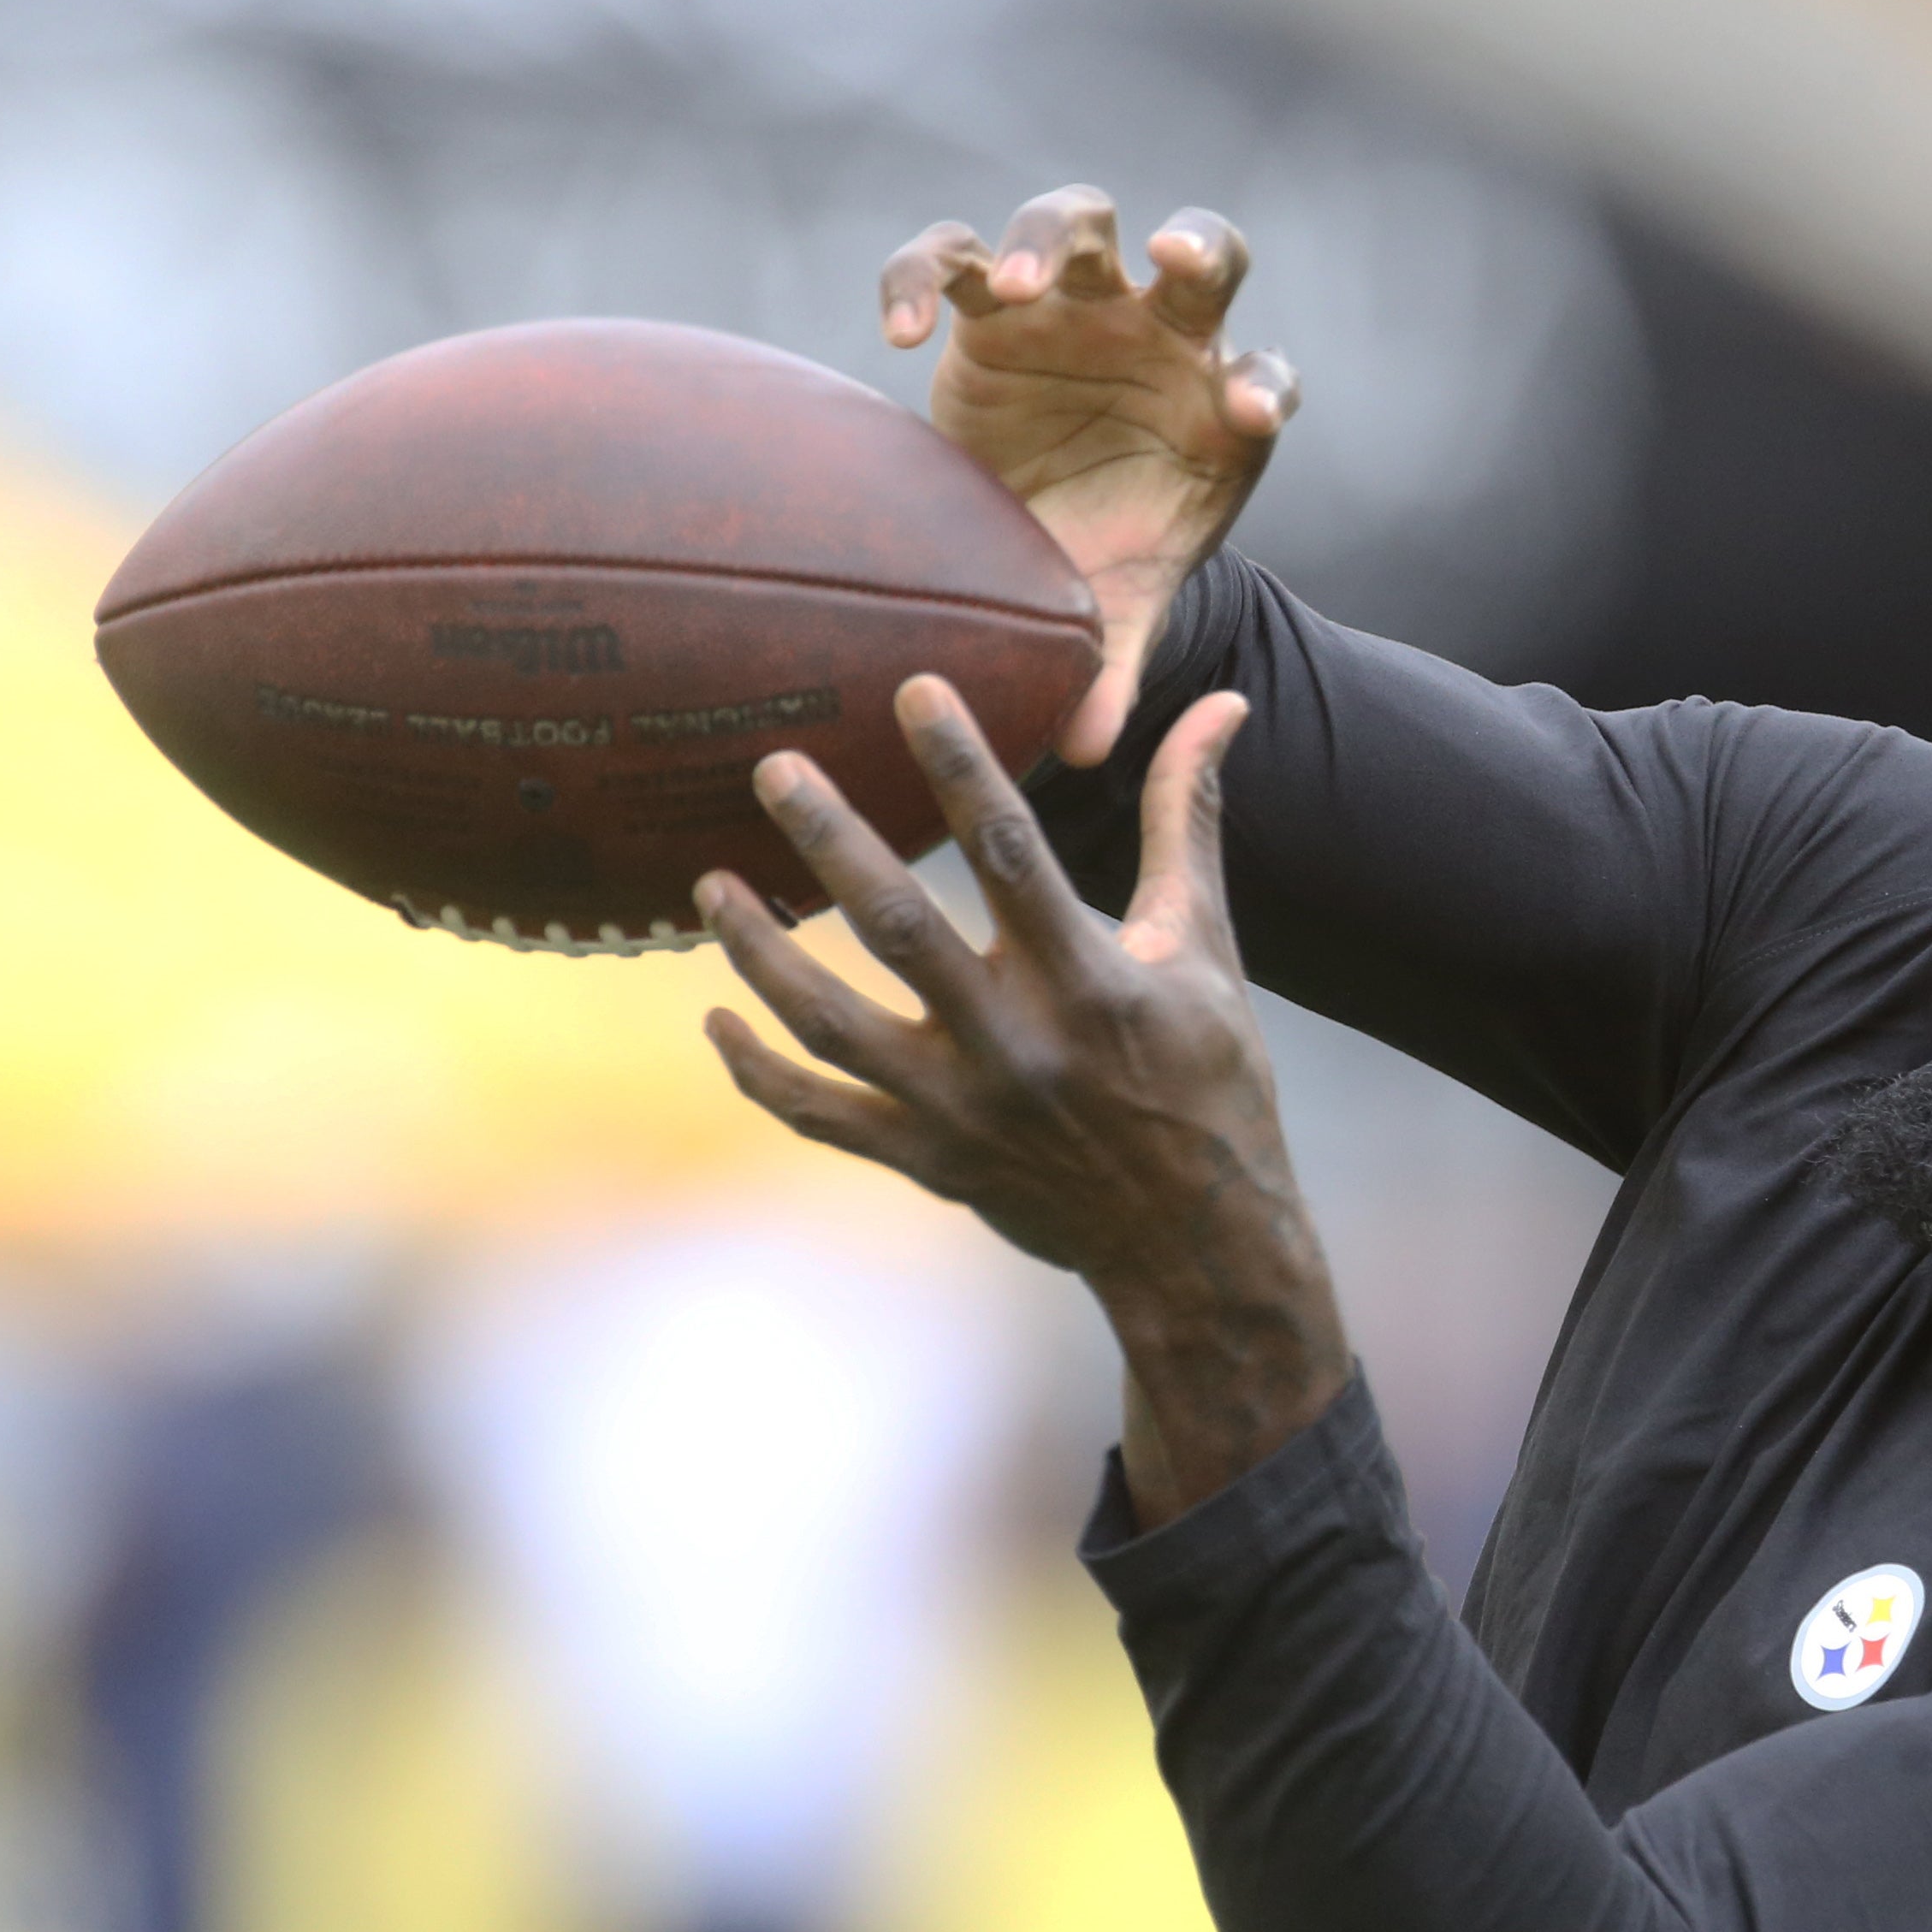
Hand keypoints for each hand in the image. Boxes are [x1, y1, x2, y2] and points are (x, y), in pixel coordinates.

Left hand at [697, 675, 1349, 1522]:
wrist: (1195, 1241)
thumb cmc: (1206, 1075)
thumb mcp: (1204, 945)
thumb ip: (1187, 821)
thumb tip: (1221, 706)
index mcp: (1091, 982)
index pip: (1013, 855)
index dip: (961, 767)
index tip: (914, 689)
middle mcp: (1018, 1046)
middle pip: (900, 931)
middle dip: (831, 843)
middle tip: (773, 766)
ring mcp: (963, 1110)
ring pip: (835, 1026)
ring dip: (762, 957)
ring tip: (710, 884)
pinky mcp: (929, 1160)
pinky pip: (822, 1115)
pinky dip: (760, 1072)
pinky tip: (716, 1020)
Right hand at [883, 185, 1298, 766]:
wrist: (1029, 521)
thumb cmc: (1096, 554)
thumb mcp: (1109, 609)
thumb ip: (1107, 664)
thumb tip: (1086, 750)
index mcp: (1213, 410)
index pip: (1263, 379)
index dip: (1261, 389)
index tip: (1244, 417)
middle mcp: (1156, 337)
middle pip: (1202, 257)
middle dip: (1195, 247)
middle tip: (1170, 258)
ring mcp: (1072, 308)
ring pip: (1078, 222)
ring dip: (1053, 238)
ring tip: (1021, 285)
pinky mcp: (985, 310)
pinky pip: (950, 259)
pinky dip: (924, 276)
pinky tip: (903, 335)